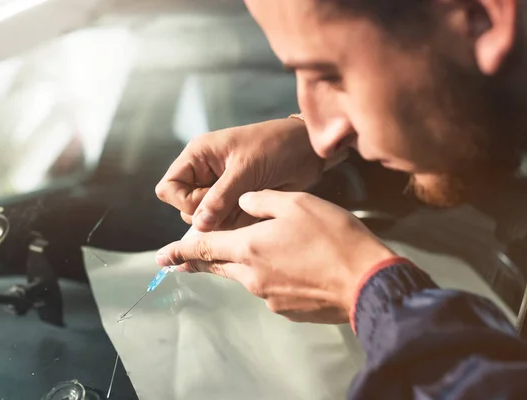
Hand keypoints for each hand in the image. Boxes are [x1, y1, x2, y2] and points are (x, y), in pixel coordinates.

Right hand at [156, 118, 325, 231]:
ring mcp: (220, 191)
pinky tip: (254, 212)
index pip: (169, 188)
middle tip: (235, 202)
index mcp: (198, 157)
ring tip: (248, 205)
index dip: (184, 201)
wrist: (307, 151)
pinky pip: (225, 223)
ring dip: (225, 221)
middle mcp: (204, 175)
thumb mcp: (245, 169)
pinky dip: (237, 224)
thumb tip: (199, 225)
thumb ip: (220, 197)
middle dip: (208, 214)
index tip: (209, 201)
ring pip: (206, 220)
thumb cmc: (275, 146)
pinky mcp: (236, 203)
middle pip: (186, 209)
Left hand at [156, 190, 395, 323]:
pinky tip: (288, 266)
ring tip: (248, 252)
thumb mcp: (296, 203)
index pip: (202, 248)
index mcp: (248, 248)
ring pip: (244, 276)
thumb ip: (262, 200)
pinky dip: (268, 275)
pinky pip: (268, 288)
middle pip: (218, 266)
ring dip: (240, 264)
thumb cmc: (332, 237)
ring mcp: (269, 296)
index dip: (179, 251)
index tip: (160, 258)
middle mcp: (252, 276)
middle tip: (184, 260)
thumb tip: (242, 202)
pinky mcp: (287, 308)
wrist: (366, 281)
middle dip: (200, 260)